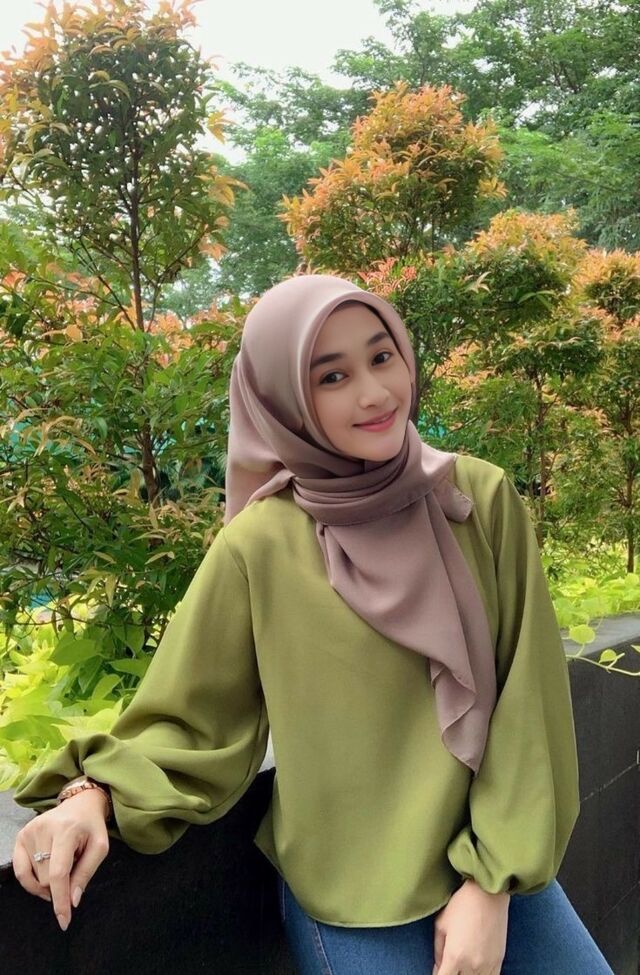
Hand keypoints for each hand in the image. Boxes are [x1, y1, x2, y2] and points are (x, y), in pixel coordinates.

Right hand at [12, 788, 110, 931]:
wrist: (80, 803)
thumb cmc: (92, 827)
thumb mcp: (100, 848)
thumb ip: (86, 874)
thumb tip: (72, 901)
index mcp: (66, 830)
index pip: (58, 873)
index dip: (60, 900)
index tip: (64, 920)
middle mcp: (43, 829)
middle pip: (46, 879)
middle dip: (61, 882)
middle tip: (73, 864)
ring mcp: (28, 832)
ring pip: (35, 878)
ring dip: (49, 879)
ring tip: (62, 861)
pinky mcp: (21, 836)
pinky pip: (20, 872)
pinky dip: (33, 880)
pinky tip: (44, 874)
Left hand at [433, 878, 508, 974]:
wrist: (488, 893)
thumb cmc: (462, 904)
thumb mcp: (441, 924)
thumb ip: (438, 950)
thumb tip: (438, 966)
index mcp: (454, 956)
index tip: (437, 970)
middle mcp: (471, 965)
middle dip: (451, 974)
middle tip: (448, 965)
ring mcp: (487, 965)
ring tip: (460, 966)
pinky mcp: (499, 961)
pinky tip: (473, 970)